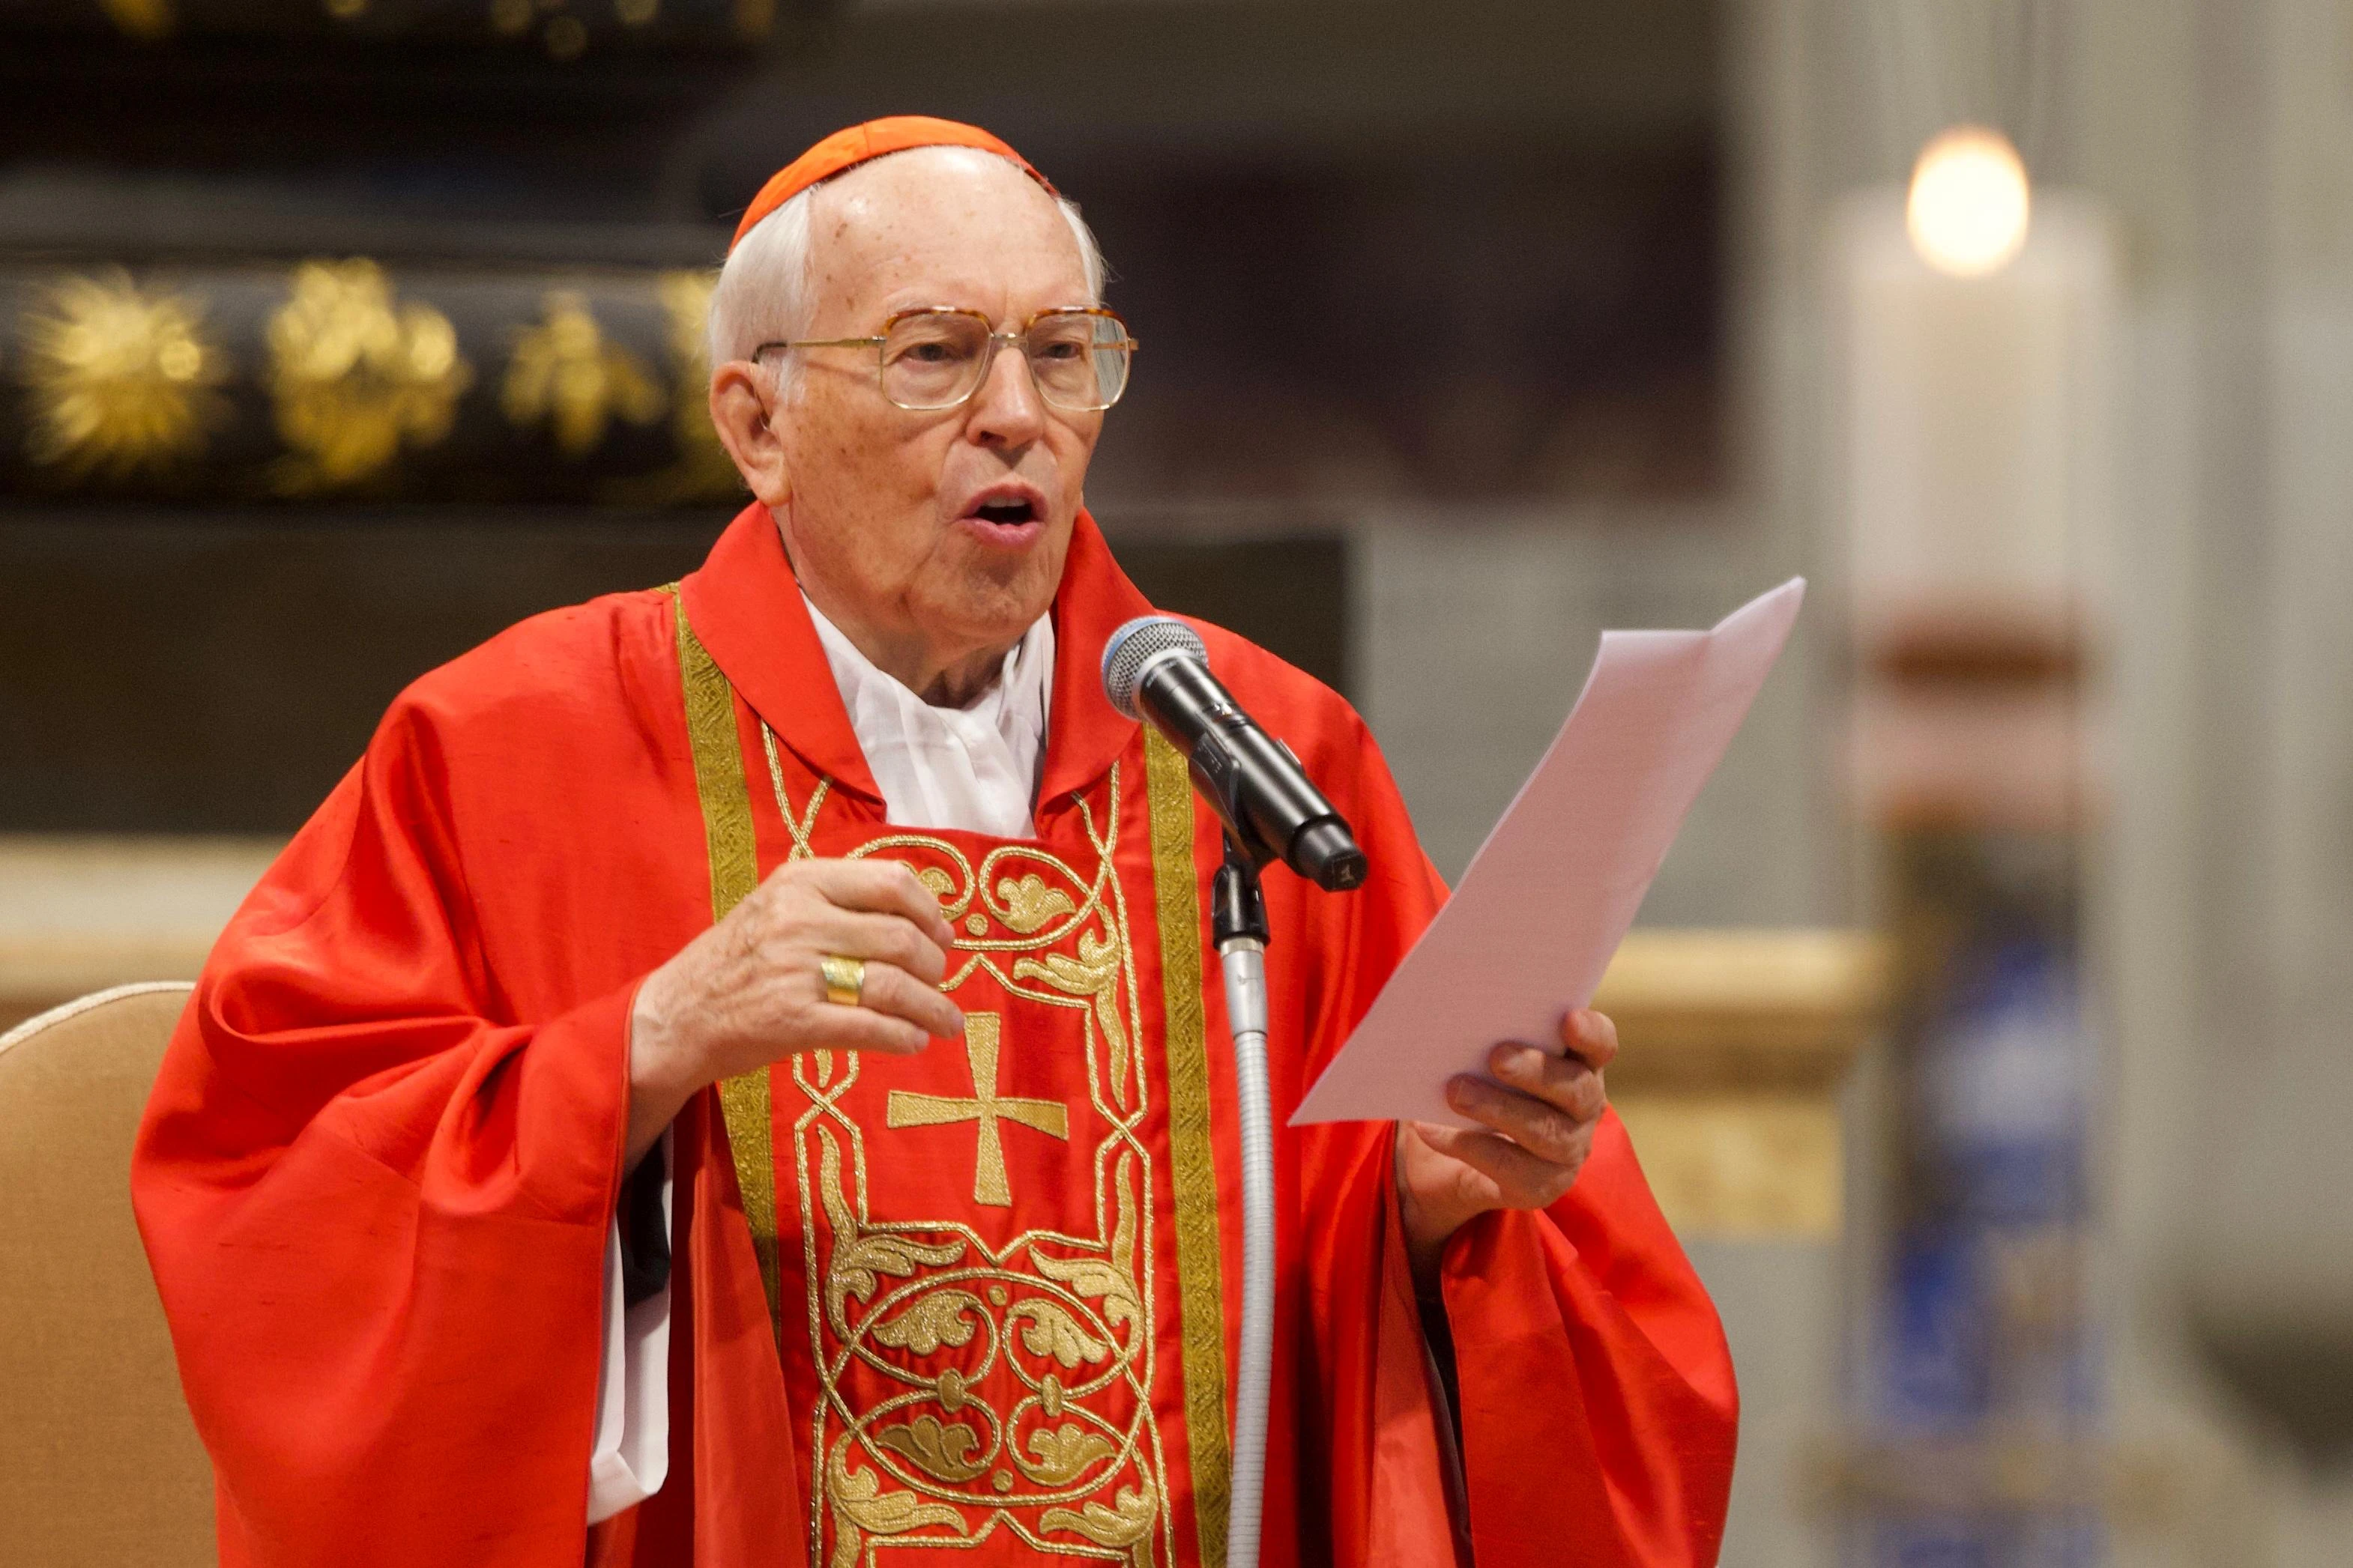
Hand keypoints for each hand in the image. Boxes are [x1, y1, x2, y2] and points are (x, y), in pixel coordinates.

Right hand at [623, 858, 963, 1163]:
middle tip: (938, 982)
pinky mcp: (794, 1021)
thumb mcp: (777, 906)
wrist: (676, 1016)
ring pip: (894, 985)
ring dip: (932, 1007)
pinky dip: (903, 1037)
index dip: (930, 912)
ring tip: (945, 1022)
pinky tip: (913, 1042)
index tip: (942, 935)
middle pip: (901, 937)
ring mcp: (797, 970)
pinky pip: (871, 1027)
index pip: (892, 882)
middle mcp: (801, 918)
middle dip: (934, 965)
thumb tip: (919, 917)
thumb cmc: (735, 960)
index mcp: (802, 880)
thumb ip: (837, 901)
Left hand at [1394, 1008, 1619, 1287]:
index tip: (1566, 1019)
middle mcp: (1584, 1108)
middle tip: (1496, 1056)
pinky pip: (1508, 1167)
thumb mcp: (1481, 1058)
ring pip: (1546, 1132)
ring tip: (1456, 1092)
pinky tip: (1428, 1129)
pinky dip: (1465, 1145)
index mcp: (1579, 1064)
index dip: (1589, 1032)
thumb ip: (1484, 1038)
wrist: (1450, 1162)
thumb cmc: (1475, 1086)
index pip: (1600, 1045)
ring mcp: (1568, 1150)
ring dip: (1499, 1109)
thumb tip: (1449, 1019)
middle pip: (1576, 1089)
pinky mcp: (1541, 1186)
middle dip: (1536, 1071)